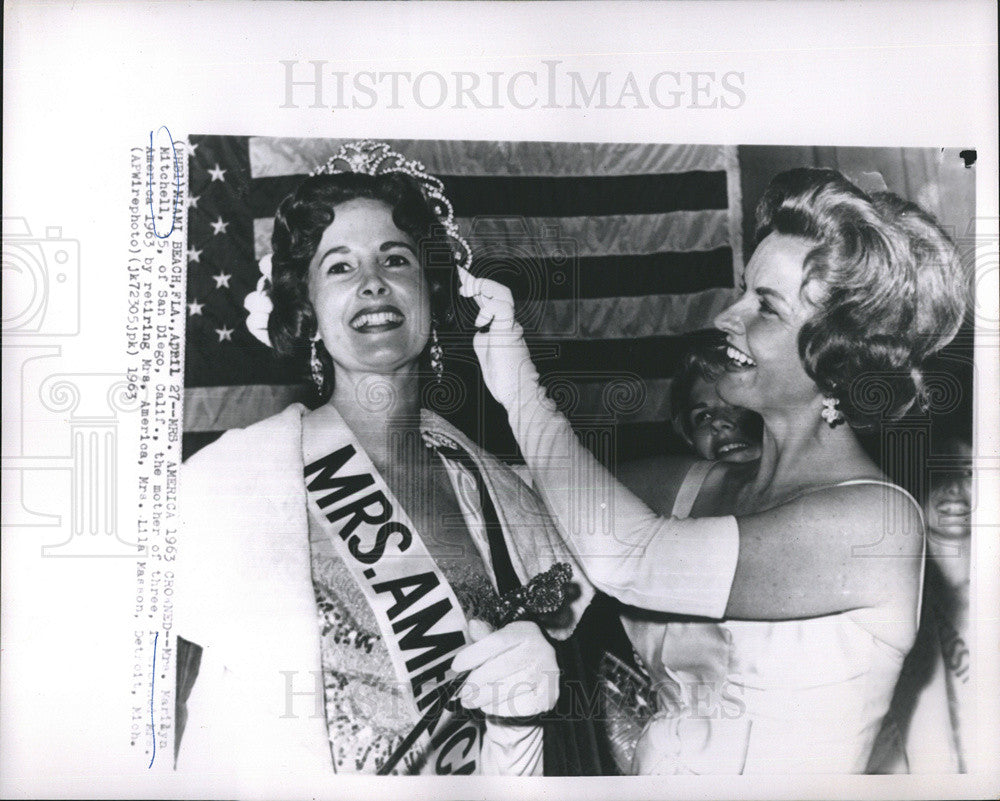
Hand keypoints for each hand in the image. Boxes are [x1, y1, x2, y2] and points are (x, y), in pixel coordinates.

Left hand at [452, 619, 558, 717]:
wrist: (541, 679)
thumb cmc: (515, 657)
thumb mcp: (503, 641)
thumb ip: (486, 637)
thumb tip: (473, 625)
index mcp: (527, 632)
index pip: (498, 641)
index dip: (474, 653)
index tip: (456, 665)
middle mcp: (541, 650)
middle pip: (502, 666)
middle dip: (477, 680)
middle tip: (463, 691)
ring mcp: (546, 674)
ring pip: (509, 688)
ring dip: (484, 697)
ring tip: (471, 700)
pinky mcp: (547, 697)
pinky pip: (517, 706)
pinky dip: (498, 708)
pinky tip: (489, 706)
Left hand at [456, 266, 535, 408]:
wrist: (517, 393)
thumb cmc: (505, 380)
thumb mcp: (486, 356)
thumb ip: (483, 340)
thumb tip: (478, 332)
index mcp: (502, 327)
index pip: (488, 301)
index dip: (476, 288)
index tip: (463, 279)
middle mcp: (509, 322)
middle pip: (496, 292)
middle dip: (477, 280)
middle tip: (461, 275)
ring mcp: (511, 325)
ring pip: (502, 293)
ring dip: (483, 287)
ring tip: (467, 289)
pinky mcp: (509, 331)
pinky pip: (501, 308)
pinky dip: (488, 308)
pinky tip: (479, 320)